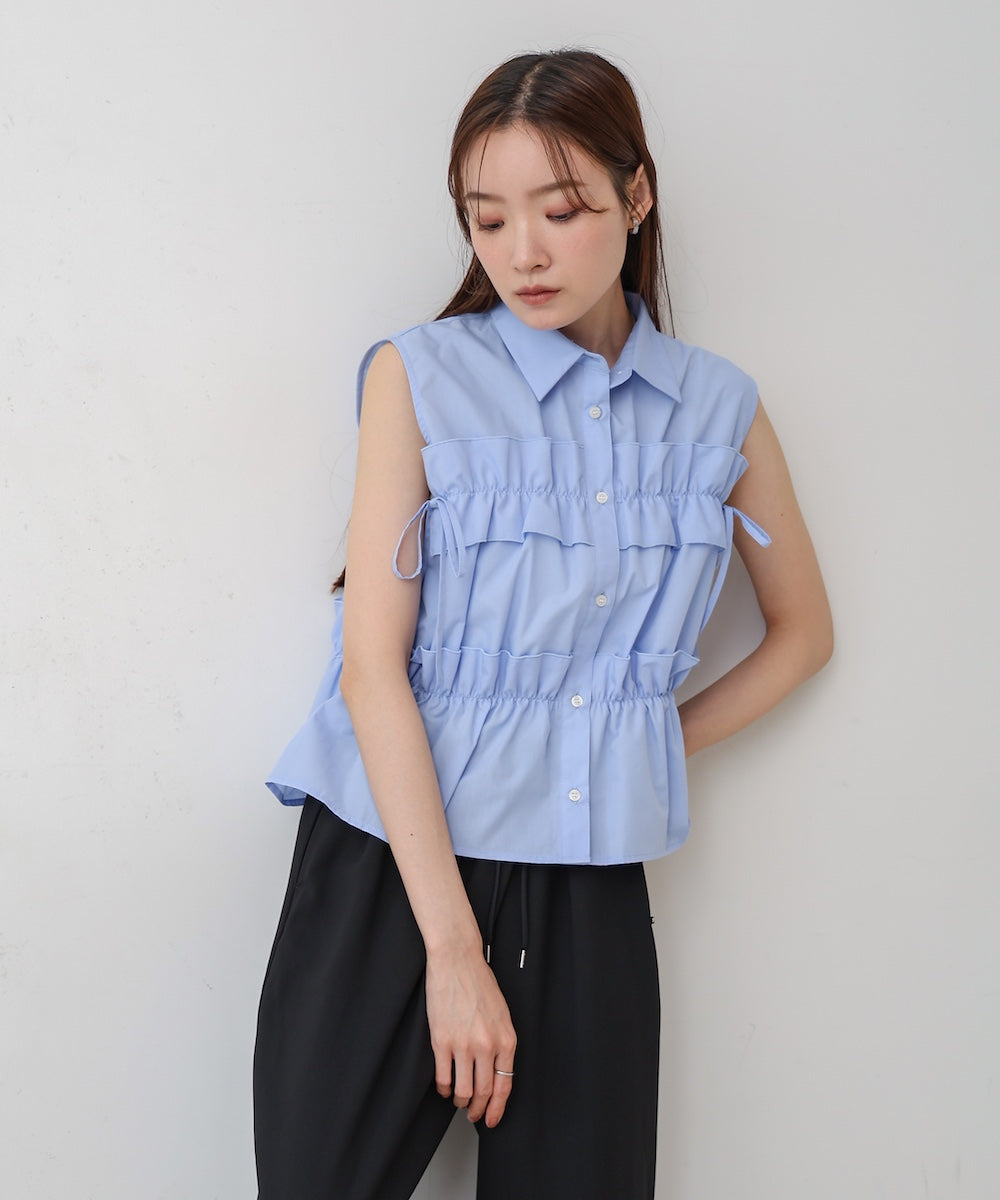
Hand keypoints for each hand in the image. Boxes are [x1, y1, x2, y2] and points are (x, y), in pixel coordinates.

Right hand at [425, 944, 516, 1127]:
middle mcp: (487, 1045)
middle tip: (473, 1115)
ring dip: (460, 1101)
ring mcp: (463, 1044)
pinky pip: (443, 1078)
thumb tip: (495, 1071)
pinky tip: (444, 1086)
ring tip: (458, 1099)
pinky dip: (444, 1088)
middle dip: (478, 1110)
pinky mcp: (441, 1041)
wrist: (457, 961)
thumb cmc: (479, 982)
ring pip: (462, 1091)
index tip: (491, 1119)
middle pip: (483, 1092)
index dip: (497, 1108)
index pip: (504, 1086)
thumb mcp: (502, 1014)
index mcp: (506, 1039)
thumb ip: (501, 1043)